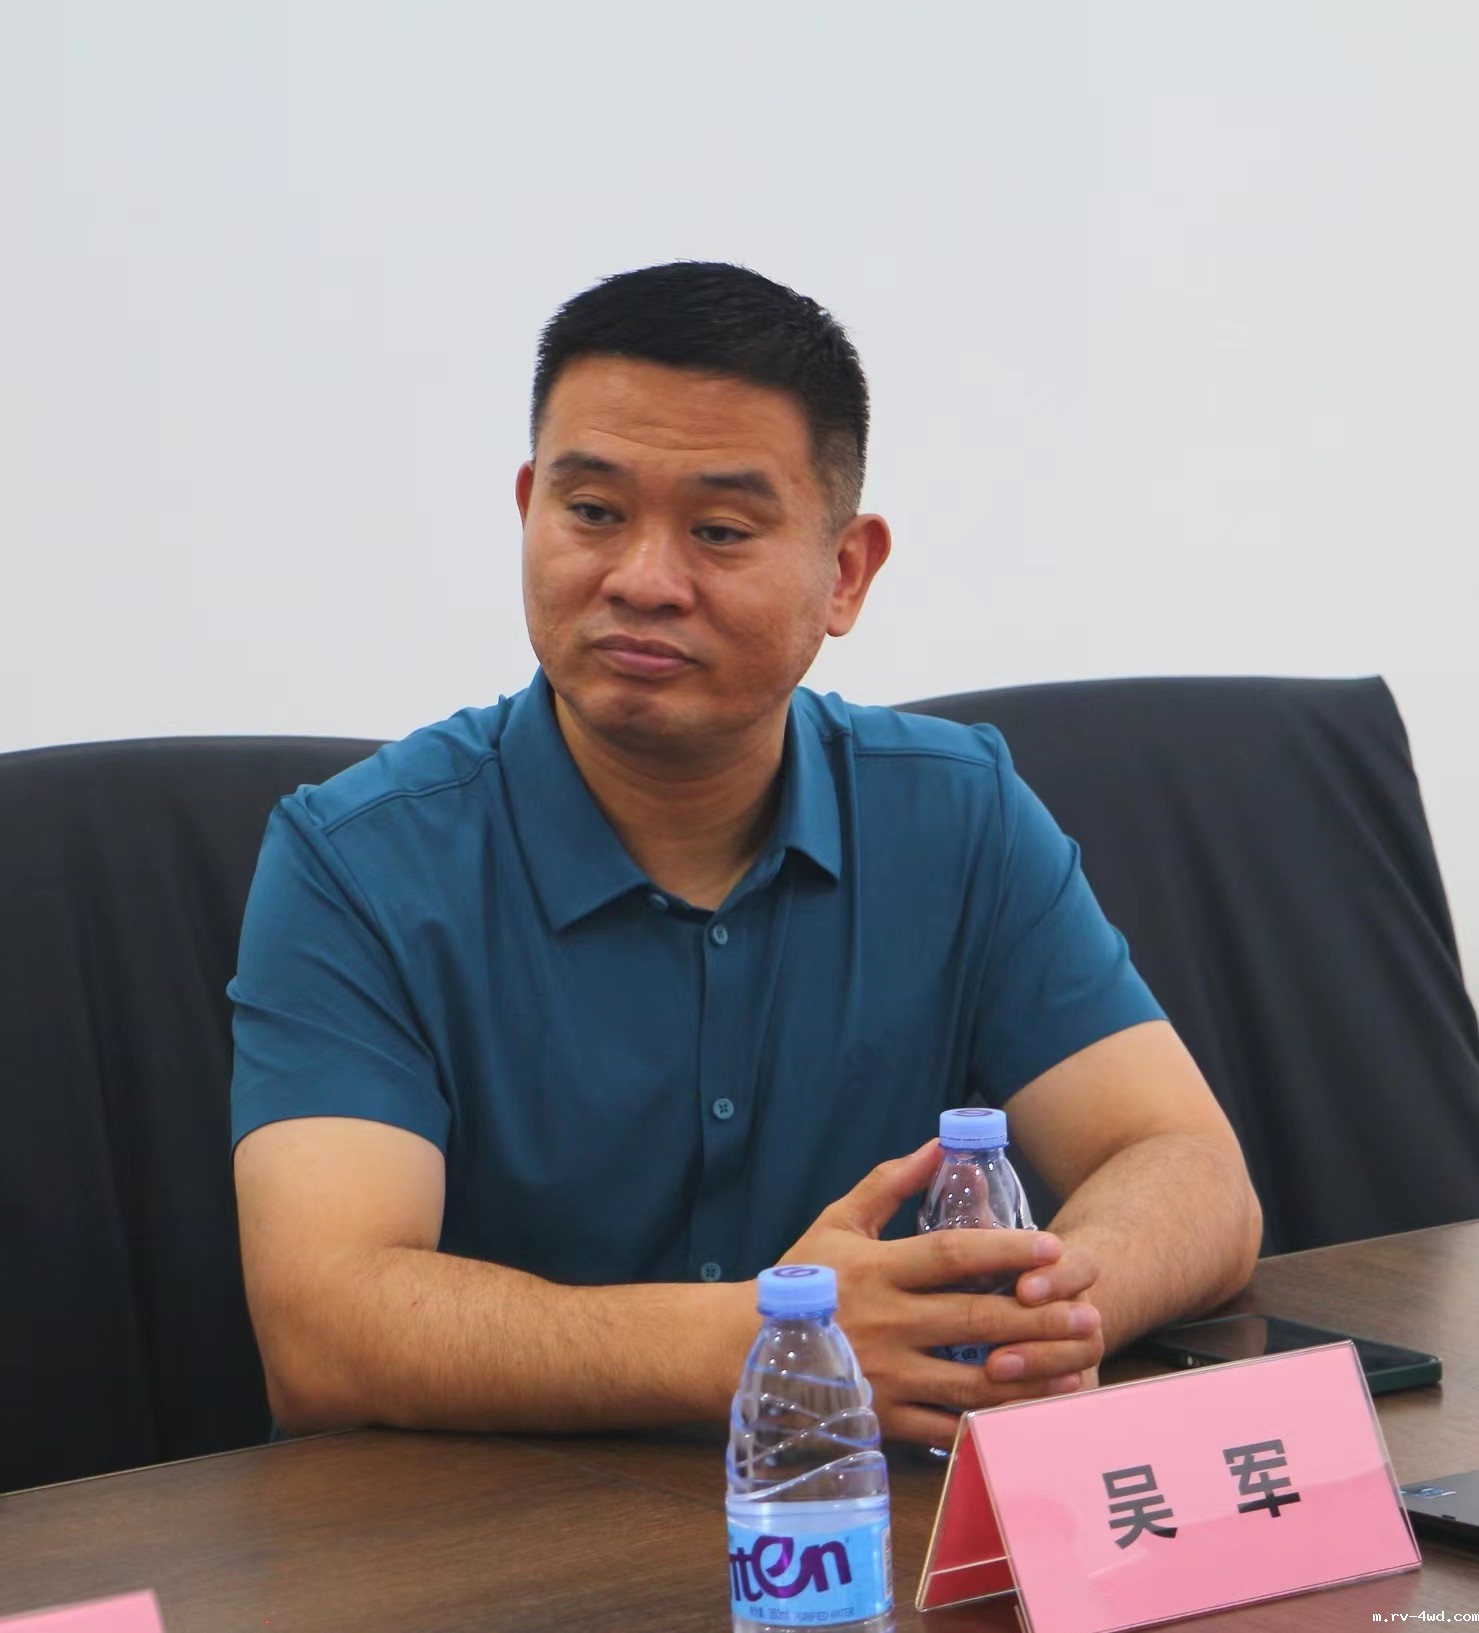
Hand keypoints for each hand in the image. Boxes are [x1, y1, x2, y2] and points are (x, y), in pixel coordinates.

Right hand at [782, 1140, 1104, 1446]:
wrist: (743, 1350)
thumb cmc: (799, 1279)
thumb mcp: (837, 1221)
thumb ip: (889, 1184)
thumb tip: (938, 1143)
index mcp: (876, 1269)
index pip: (950, 1255)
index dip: (1004, 1248)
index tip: (1052, 1245)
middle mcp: (884, 1322)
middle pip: (974, 1320)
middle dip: (1037, 1318)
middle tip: (1089, 1314)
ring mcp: (885, 1376)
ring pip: (971, 1382)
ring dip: (1031, 1375)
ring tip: (1077, 1365)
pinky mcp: (884, 1419)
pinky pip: (947, 1427)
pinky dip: (992, 1424)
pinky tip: (1031, 1414)